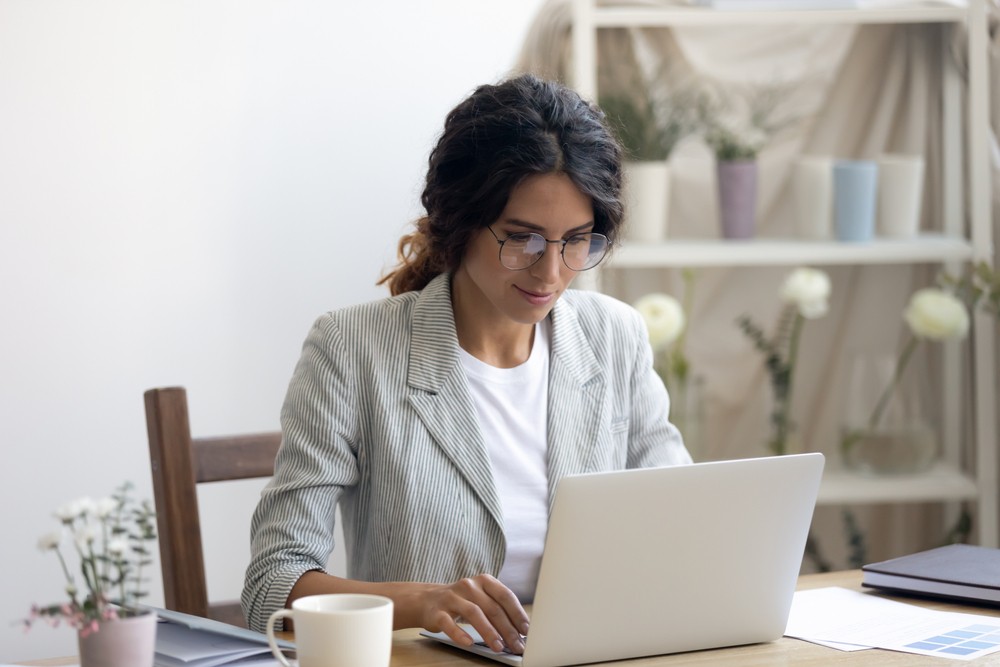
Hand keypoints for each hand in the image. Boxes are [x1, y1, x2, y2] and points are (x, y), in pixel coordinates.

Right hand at [413, 574, 528, 654]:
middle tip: (516, 645)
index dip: (517, 613)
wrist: (427, 600)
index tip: (527, 630)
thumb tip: (520, 631)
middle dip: (507, 629)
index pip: (505, 596)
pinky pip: (448, 623)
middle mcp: (469, 585)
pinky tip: (469, 643)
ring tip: (498, 647)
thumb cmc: (462, 601)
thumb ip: (498, 610)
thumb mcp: (481, 598)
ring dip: (488, 632)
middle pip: (492, 607)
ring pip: (473, 613)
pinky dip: (459, 633)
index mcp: (484, 581)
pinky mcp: (437, 611)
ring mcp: (452, 597)